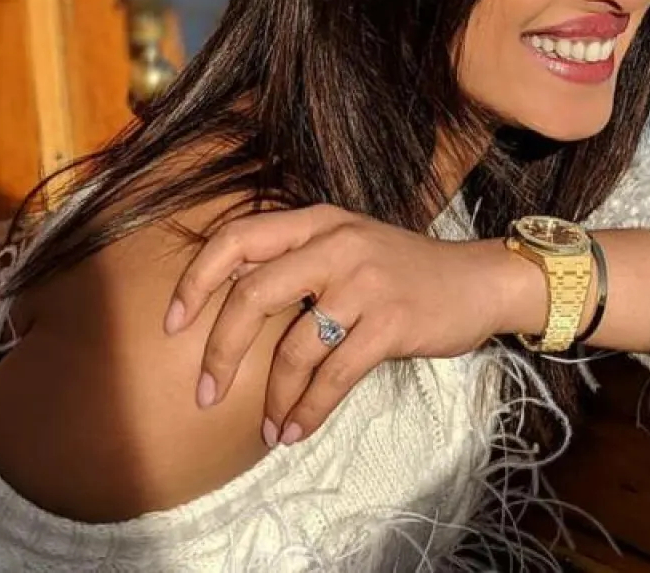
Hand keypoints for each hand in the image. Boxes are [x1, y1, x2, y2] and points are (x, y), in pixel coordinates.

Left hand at [163, 204, 544, 446]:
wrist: (477, 281)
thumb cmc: (401, 270)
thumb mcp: (346, 244)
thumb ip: (296, 260)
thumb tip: (228, 299)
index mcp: (317, 221)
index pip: (238, 237)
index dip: (197, 279)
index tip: (172, 323)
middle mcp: (335, 242)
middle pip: (252, 293)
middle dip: (219, 349)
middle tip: (205, 392)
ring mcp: (365, 281)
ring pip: (294, 345)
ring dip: (272, 396)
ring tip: (268, 426)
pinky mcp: (391, 322)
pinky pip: (334, 375)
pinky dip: (309, 409)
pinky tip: (296, 429)